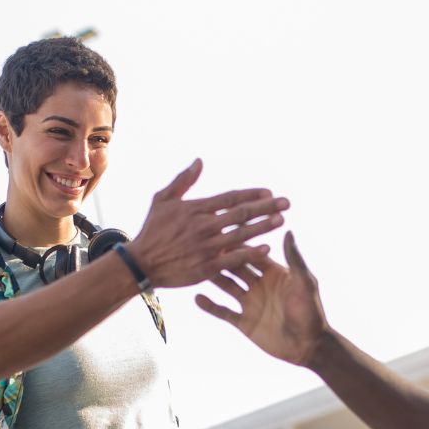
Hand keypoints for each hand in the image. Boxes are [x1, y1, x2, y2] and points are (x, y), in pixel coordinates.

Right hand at [127, 159, 286, 288]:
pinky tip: (267, 248)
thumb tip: (200, 161)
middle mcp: (204, 226)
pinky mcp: (207, 267)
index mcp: (195, 208)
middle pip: (241, 214)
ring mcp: (206, 247)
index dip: (252, 195)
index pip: (230, 198)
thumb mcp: (162, 200)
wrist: (141, 263)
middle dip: (266, 208)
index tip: (270, 192)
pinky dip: (250, 253)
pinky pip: (233, 259)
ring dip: (263, 227)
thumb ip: (183, 181)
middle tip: (287, 203)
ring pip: (241, 234)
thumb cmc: (153, 230)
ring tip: (282, 221)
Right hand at [195, 232, 329, 366]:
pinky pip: (223, 312)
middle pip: (236, 268)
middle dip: (221, 258)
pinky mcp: (244, 322)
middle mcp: (260, 285)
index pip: (252, 254)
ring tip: (195, 269)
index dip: (238, 245)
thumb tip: (288, 230)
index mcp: (274, 273)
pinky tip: (196, 297)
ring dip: (213, 278)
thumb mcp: (304, 283)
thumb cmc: (311, 312)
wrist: (308, 346)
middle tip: (202, 247)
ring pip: (227, 287)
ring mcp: (251, 304)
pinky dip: (210, 306)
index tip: (222, 233)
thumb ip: (294, 258)